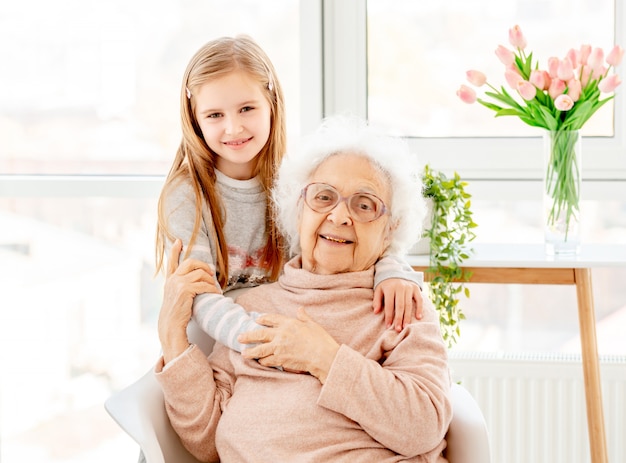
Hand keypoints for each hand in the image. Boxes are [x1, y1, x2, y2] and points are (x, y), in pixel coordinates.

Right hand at [158, 239, 216, 362]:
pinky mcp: (185, 290)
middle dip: (204, 266)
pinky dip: (212, 289)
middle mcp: (172, 279)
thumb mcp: (176, 296)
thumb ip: (182, 286)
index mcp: (169, 280)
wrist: (170, 326)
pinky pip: (204, 285)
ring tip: (214, 288)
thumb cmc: (177, 314)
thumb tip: (198, 279)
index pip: (171, 262)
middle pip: (191, 263)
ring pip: (200, 274)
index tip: (178, 241)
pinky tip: (216, 293)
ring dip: (210, 280)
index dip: (174, 250)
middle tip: (211, 273)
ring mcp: (178, 284)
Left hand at [238, 308, 339, 383]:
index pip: (272, 319)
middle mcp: (281, 334)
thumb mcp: (313, 324)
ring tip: (244, 353)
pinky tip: (260, 361)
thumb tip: (300, 310)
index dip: (263, 319)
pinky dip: (263, 361)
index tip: (257, 320)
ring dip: (251, 352)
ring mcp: (279, 347)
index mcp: (289, 323)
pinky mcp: (280, 359)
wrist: (323, 356)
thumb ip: (304, 317)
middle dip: (248, 336)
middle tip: (240, 338)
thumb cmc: (320, 340)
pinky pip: (267, 360)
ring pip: (260, 349)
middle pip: (260, 334)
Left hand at [373, 278, 422, 331]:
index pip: (389, 304)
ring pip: (409, 304)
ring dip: (408, 316)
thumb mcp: (378, 290)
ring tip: (406, 327)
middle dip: (399, 318)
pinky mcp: (416, 288)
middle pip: (400, 305)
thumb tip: (375, 312)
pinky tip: (418, 318)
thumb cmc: (386, 286)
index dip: (389, 316)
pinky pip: (419, 299)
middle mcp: (400, 287)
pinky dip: (420, 308)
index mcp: (390, 288)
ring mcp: (409, 287)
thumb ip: (377, 301)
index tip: (388, 326)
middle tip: (398, 329)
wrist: (395, 274)